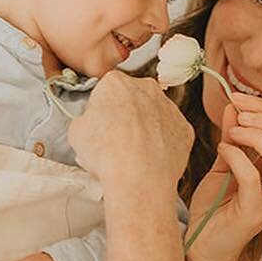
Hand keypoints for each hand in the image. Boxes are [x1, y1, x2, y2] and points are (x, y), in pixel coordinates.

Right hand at [68, 71, 192, 204]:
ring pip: (154, 114)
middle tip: (114, 138)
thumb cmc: (106, 152)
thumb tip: (92, 124)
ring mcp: (170, 107)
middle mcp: (147, 88)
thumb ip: (86, 119)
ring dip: (145, 127)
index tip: (99, 123)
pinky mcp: (185, 128)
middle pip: (133, 97)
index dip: (101, 108)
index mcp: (116, 83)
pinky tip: (150, 158)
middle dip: (126, 113)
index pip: (106, 89)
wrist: (138, 177)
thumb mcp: (76, 131)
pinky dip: (162, 143)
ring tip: (132, 153)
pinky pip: (171, 132)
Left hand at [186, 94, 261, 260]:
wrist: (201, 247)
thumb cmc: (214, 208)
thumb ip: (233, 139)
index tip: (238, 98)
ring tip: (233, 132)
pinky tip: (222, 150)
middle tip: (238, 115)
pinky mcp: (254, 214)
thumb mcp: (225, 165)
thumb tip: (234, 107)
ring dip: (259, 136)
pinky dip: (238, 157)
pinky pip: (254, 178)